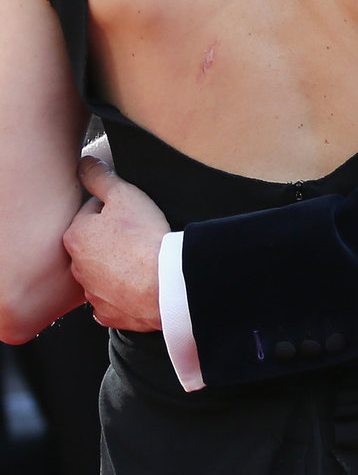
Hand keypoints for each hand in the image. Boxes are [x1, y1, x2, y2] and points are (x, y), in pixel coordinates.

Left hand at [63, 155, 166, 332]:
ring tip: (142, 261)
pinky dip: (122, 293)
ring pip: (101, 273)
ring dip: (115, 267)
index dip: (113, 210)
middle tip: (138, 236)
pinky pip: (111, 300)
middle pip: (94, 245)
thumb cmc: (145, 238)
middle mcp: (77, 266)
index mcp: (76, 235)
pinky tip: (139, 285)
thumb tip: (84, 162)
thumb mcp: (125, 195)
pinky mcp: (108, 313)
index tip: (131, 214)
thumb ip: (100, 177)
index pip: (91, 214)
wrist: (165, 283)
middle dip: (110, 240)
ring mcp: (91, 292)